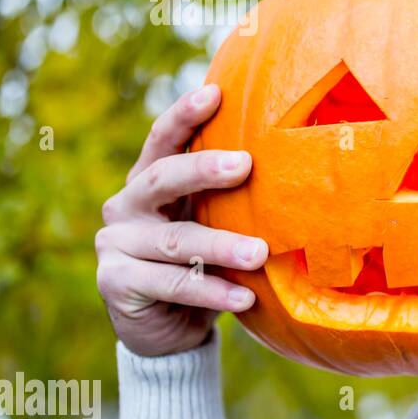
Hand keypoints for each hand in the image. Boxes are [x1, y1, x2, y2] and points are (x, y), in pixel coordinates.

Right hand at [96, 83, 267, 356]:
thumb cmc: (205, 262)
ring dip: (221, 246)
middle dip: (203, 169)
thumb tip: (301, 162)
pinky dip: (211, 291)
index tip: (215, 93)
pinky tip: (245, 298)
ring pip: (175, 240)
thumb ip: (236, 196)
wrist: (171, 325)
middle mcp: (127, 205)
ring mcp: (116, 243)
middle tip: (245, 165)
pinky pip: (171, 284)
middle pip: (162, 178)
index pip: (164, 140)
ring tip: (260, 253)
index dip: (185, 115)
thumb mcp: (218, 222)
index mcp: (151, 180)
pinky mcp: (116, 282)